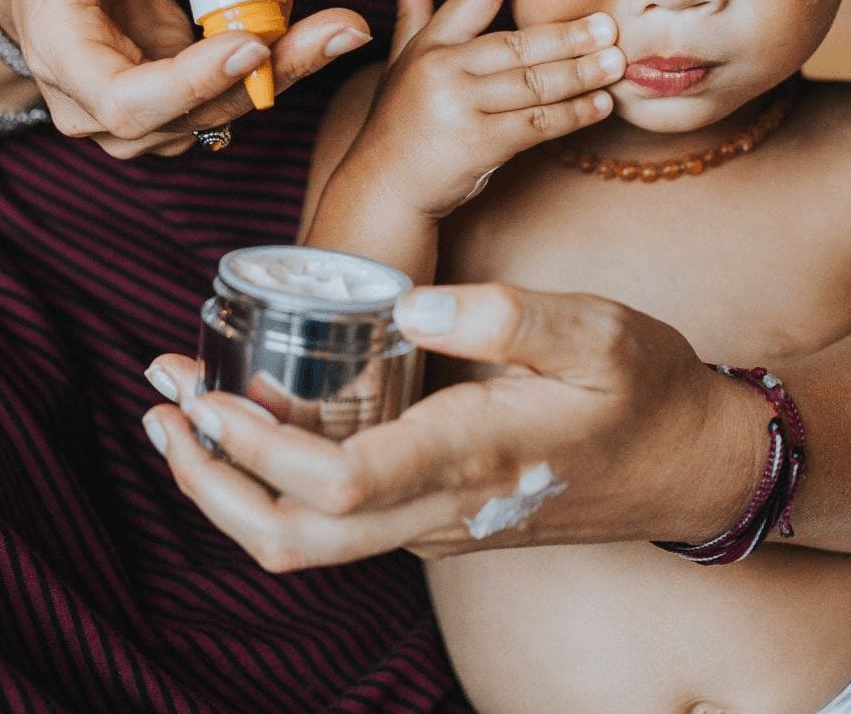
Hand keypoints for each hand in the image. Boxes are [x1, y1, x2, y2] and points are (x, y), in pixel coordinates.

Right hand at [0, 0, 371, 156]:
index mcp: (62, 56)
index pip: (128, 100)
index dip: (193, 82)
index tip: (252, 44)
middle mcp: (98, 110)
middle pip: (202, 113)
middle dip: (282, 66)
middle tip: (345, 25)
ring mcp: (146, 121)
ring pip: (234, 100)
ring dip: (286, 36)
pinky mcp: (184, 110)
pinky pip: (244, 84)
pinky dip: (277, 32)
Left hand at [139, 284, 764, 571]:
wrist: (691, 469)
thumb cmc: (647, 391)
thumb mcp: (601, 331)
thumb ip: (511, 317)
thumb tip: (413, 304)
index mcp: (472, 456)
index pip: (336, 481)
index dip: (254, 447)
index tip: (202, 394)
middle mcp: (441, 511)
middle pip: (295, 539)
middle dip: (209, 479)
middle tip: (160, 404)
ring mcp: (435, 528)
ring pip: (306, 547)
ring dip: (228, 492)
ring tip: (177, 419)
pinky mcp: (435, 523)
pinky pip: (332, 529)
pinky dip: (269, 489)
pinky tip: (247, 430)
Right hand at [341, 0, 623, 217]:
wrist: (386, 187)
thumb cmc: (401, 123)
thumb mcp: (400, 67)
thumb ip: (412, 20)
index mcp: (429, 46)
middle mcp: (442, 71)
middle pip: (519, 45)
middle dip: (569, 36)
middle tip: (609, 25)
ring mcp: (460, 107)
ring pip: (535, 84)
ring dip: (582, 74)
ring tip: (616, 62)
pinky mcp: (479, 143)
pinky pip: (538, 124)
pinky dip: (574, 114)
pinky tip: (600, 104)